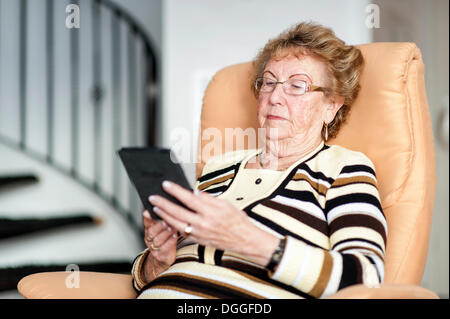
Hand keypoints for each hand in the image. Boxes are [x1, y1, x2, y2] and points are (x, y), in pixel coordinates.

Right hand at [141, 210, 177, 281]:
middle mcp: (150, 238)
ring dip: (166, 233)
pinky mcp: (160, 255)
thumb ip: (164, 217)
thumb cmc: (167, 238)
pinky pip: (164, 248)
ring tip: (173, 227)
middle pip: (151, 231)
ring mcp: (154, 247)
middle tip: (167, 220)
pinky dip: (170, 242)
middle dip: (159, 225)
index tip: (150, 211)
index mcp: (149, 229)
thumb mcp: (163, 227)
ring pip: (157, 240)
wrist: (164, 257)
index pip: (147, 222)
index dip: (148, 217)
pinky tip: (175, 236)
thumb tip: (170, 204)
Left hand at [148, 181, 278, 266]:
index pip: (188, 198)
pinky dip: (172, 225)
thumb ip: (208, 198)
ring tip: (156, 208)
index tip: (166, 184)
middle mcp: (203, 223)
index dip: (175, 191)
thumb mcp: (226, 204)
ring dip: (164, 215)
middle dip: (163, 204)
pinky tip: (167, 220)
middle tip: (153, 197)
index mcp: (210, 212)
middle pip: (177, 212)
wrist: (244, 240)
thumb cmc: (237, 221)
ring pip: (176, 224)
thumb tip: (194, 192)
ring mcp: (199, 233)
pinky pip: (181, 232)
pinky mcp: (198, 240)